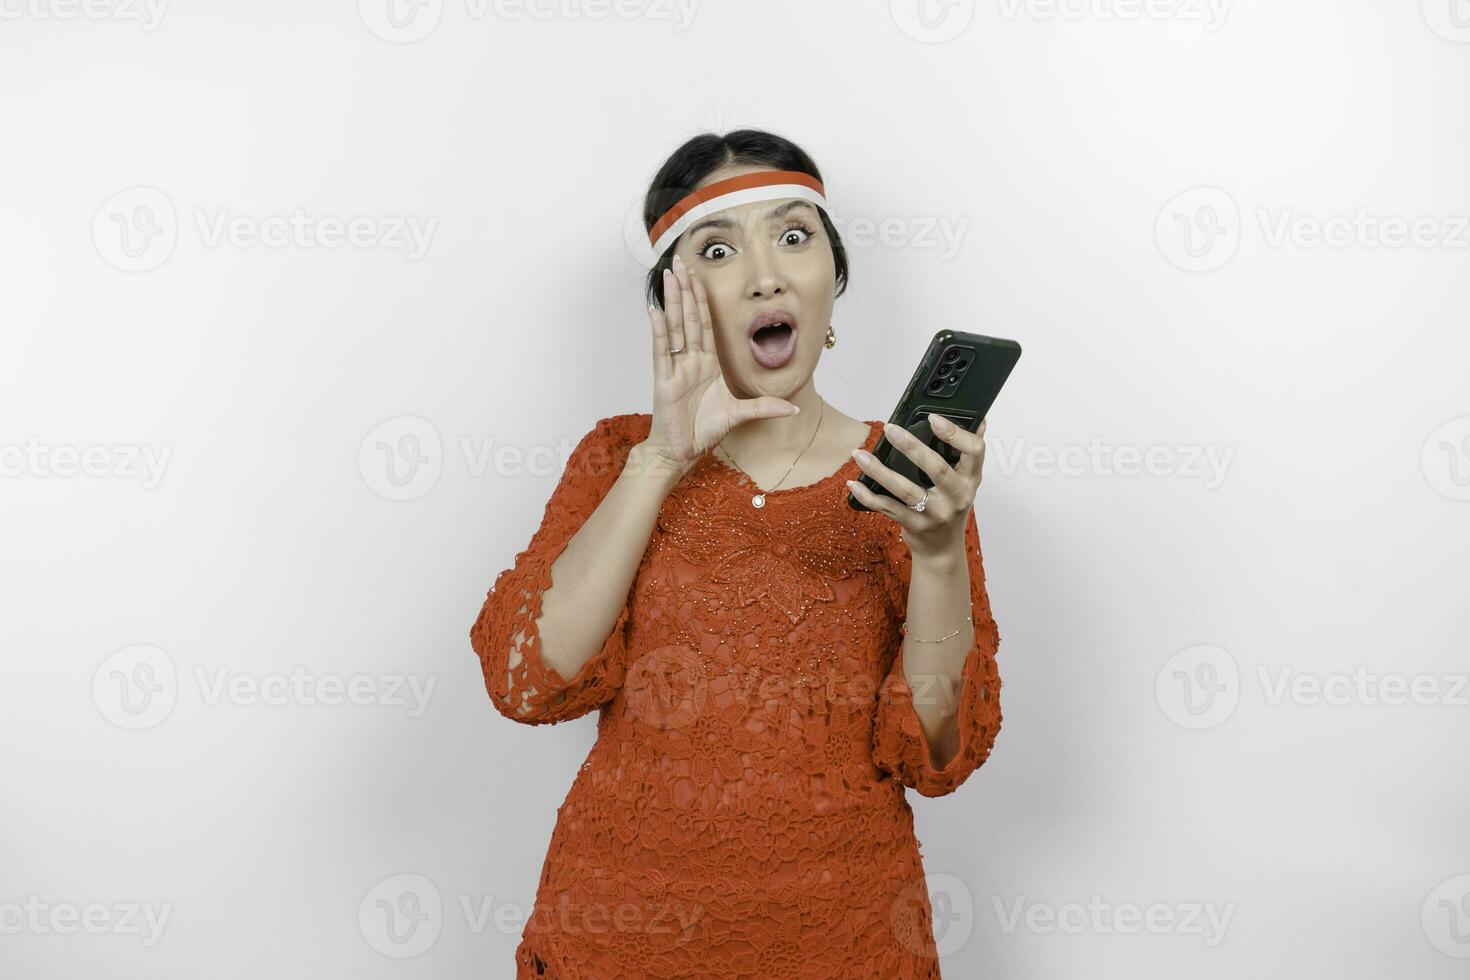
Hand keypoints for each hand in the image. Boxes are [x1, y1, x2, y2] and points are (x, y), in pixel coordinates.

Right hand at [640, 253, 798, 471]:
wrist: (680, 453)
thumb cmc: (703, 432)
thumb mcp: (739, 415)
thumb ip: (764, 407)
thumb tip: (794, 408)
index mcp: (707, 364)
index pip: (705, 325)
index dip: (703, 300)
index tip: (700, 276)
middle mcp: (690, 361)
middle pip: (688, 318)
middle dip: (685, 289)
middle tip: (680, 261)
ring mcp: (676, 368)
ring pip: (674, 327)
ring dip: (672, 300)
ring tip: (669, 275)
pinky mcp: (663, 380)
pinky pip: (661, 351)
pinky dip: (659, 331)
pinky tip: (656, 310)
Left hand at [846, 414, 987, 559]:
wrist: (943, 550)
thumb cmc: (951, 506)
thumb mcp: (965, 481)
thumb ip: (967, 454)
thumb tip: (978, 419)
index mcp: (971, 478)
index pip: (974, 450)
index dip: (956, 433)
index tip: (934, 419)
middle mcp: (957, 496)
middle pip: (936, 468)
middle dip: (911, 446)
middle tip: (890, 428)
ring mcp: (936, 513)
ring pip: (906, 489)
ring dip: (879, 471)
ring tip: (860, 455)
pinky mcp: (916, 525)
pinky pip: (888, 508)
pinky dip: (868, 496)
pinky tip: (855, 484)